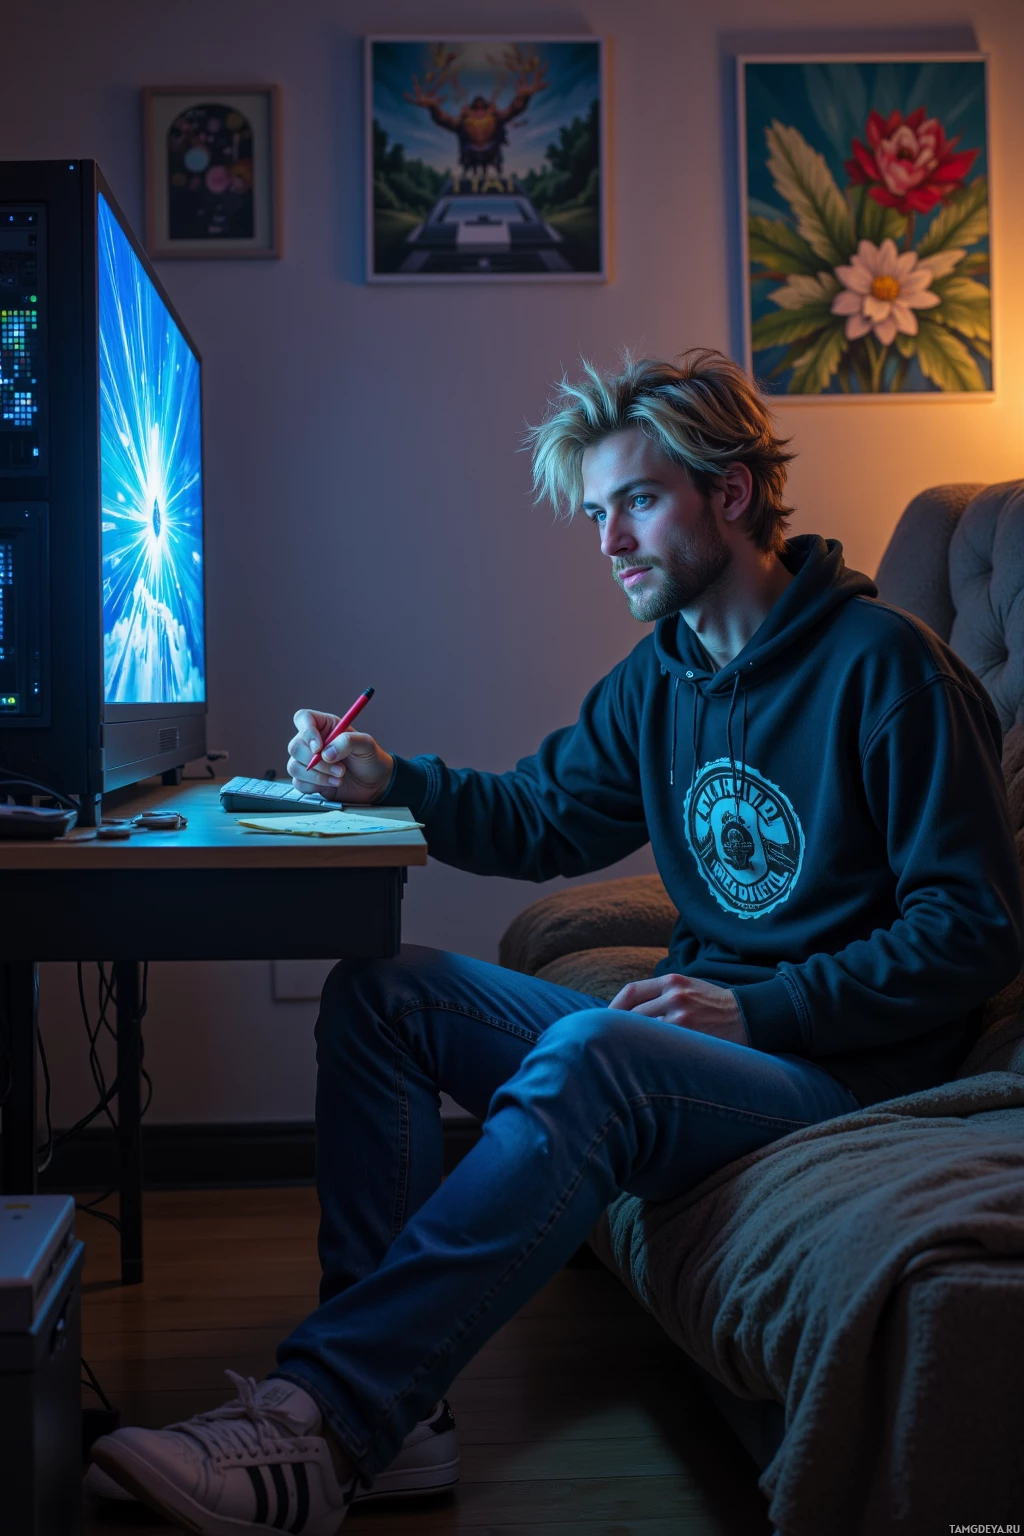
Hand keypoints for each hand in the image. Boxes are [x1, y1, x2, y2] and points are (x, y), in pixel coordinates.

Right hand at [287, 708, 394, 804]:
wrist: (376, 784)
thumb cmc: (371, 759)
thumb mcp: (367, 745)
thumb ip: (348, 742)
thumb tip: (325, 753)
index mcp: (325, 727)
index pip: (303, 719)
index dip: (306, 731)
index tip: (319, 747)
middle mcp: (313, 743)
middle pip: (295, 746)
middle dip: (316, 761)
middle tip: (340, 768)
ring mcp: (309, 762)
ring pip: (294, 766)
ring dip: (318, 775)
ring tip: (339, 777)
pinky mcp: (309, 780)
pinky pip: (298, 783)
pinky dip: (315, 786)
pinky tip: (333, 784)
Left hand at [608, 973, 749, 1045]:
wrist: (748, 1016)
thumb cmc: (713, 1004)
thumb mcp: (688, 986)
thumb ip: (660, 993)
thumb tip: (625, 1012)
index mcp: (672, 980)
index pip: (631, 991)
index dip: (613, 1008)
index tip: (604, 1021)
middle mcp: (675, 995)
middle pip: (632, 1014)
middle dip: (619, 1030)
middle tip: (606, 1044)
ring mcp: (682, 1015)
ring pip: (643, 1031)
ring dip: (631, 1044)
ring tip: (620, 1055)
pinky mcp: (690, 1034)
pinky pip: (660, 1044)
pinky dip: (649, 1051)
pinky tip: (642, 1060)